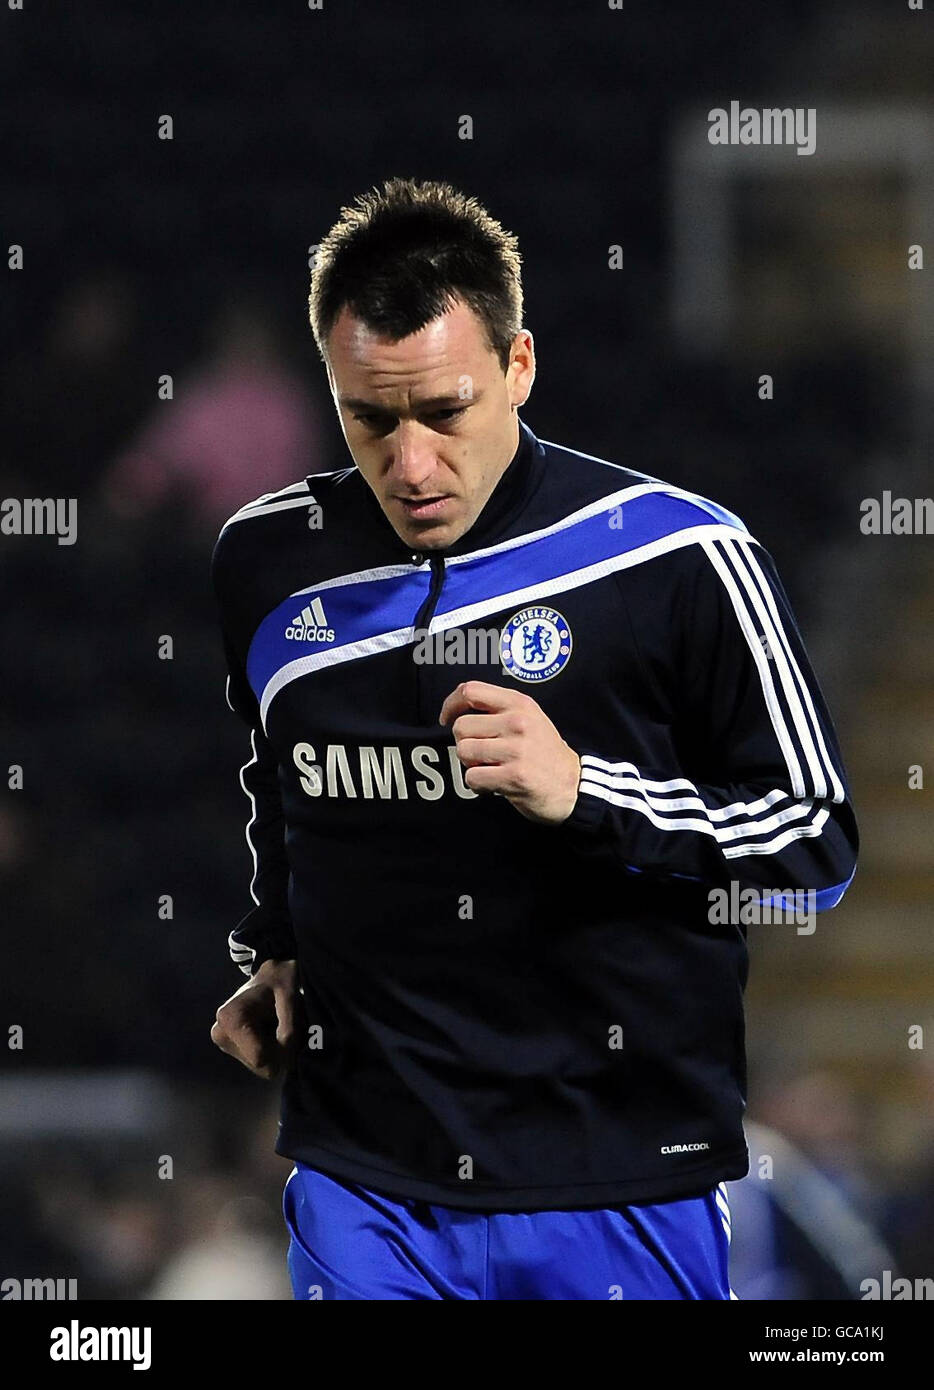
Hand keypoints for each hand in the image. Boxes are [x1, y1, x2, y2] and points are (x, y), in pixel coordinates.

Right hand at [210, 958, 299, 1079]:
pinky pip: (260, 1063)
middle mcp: (220, 1033)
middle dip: (281, 1051)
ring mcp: (224, 1042)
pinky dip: (272, 1052)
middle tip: (287, 1026)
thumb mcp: (292, 997)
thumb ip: (290, 1029)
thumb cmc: (281, 981)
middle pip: (261, 1066)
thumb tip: (286, 1061)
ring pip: (262, 1067)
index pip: (261, 1058)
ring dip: (278, 1051)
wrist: (271, 976)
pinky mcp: (230, 1048)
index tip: (290, 1029)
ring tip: (279, 1025)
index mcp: (230, 1019)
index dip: (283, 1050)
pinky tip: (272, 1031)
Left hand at [438, 680, 581, 823]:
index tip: (447, 719)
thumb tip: (457, 711)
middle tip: (482, 754)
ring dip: (471, 765)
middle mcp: (517, 722)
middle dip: (464, 743)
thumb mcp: (530, 719)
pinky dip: (478, 785)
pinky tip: (494, 784)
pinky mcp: (514, 776)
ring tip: (490, 769)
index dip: (451, 705)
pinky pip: (472, 777)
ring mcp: (516, 749)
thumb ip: (498, 710)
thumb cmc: (545, 753)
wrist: (574, 786)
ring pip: (464, 751)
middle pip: (461, 726)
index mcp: (519, 704)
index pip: (470, 691)